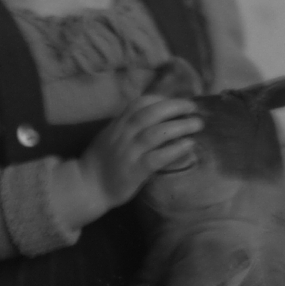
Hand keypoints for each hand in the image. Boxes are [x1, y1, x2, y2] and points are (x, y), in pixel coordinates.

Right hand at [74, 94, 201, 216]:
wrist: (86, 186)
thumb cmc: (101, 162)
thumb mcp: (110, 136)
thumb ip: (127, 126)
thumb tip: (152, 118)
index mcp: (117, 124)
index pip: (139, 103)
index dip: (160, 99)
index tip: (175, 101)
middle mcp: (123, 134)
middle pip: (151, 113)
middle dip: (175, 107)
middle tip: (193, 107)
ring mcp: (129, 152)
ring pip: (157, 133)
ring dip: (180, 126)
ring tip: (197, 124)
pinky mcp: (135, 170)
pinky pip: (158, 157)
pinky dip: (175, 149)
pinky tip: (189, 145)